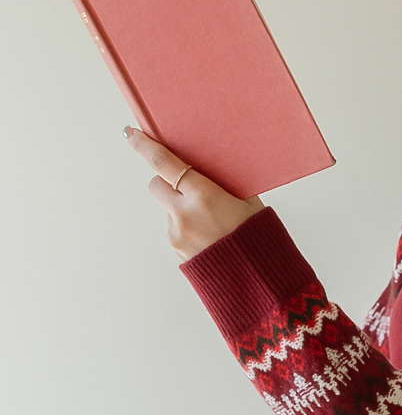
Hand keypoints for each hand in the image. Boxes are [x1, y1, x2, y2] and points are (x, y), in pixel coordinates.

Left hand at [124, 127, 264, 260]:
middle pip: (156, 184)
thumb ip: (223, 183)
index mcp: (204, 195)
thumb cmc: (259, 238)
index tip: (130, 134)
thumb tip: (206, 168)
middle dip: (167, 182)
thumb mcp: (248, 202)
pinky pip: (175, 229)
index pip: (164, 163)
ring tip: (212, 225)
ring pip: (168, 209)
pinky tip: (209, 238)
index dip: (144, 146)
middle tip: (189, 188)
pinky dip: (187, 229)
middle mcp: (184, 214)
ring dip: (182, 209)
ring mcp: (177, 234)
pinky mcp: (176, 250)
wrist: (258, 281)